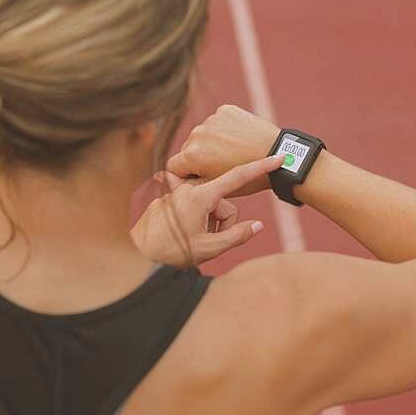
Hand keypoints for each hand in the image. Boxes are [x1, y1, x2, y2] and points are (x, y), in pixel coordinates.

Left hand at [130, 155, 285, 266]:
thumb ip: (237, 236)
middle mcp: (188, 189)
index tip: (279, 157)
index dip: (260, 167)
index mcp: (200, 196)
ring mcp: (178, 193)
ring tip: (194, 241)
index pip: (237, 177)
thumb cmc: (170, 254)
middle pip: (224, 202)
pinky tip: (183, 236)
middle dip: (223, 222)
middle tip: (210, 242)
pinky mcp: (170, 200)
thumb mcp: (209, 248)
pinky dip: (197, 222)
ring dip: (210, 224)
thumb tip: (257, 226)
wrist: (136, 256)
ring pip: (210, 206)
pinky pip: (195, 207)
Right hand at [166, 105, 279, 197]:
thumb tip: (165, 179)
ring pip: (203, 135)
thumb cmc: (250, 180)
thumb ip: (190, 183)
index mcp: (192, 156)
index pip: (173, 166)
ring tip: (233, 154)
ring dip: (211, 144)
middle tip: (220, 168)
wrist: (279, 155)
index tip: (200, 179)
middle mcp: (197, 135)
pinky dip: (224, 130)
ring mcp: (211, 120)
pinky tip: (239, 140)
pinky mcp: (226, 110)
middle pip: (188, 149)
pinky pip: (217, 122)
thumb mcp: (217, 188)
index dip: (184, 176)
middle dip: (199, 158)